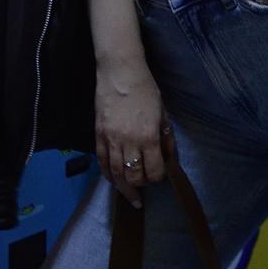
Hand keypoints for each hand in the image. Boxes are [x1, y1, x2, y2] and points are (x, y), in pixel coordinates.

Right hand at [95, 59, 170, 207]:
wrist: (120, 72)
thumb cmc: (146, 89)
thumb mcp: (163, 112)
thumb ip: (166, 138)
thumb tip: (169, 158)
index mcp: (148, 137)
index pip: (154, 170)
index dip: (158, 177)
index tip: (160, 174)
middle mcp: (128, 143)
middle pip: (134, 176)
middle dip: (142, 183)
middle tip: (146, 183)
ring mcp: (111, 140)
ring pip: (116, 174)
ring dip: (124, 187)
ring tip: (131, 195)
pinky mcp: (98, 136)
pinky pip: (102, 163)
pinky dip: (108, 175)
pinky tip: (114, 181)